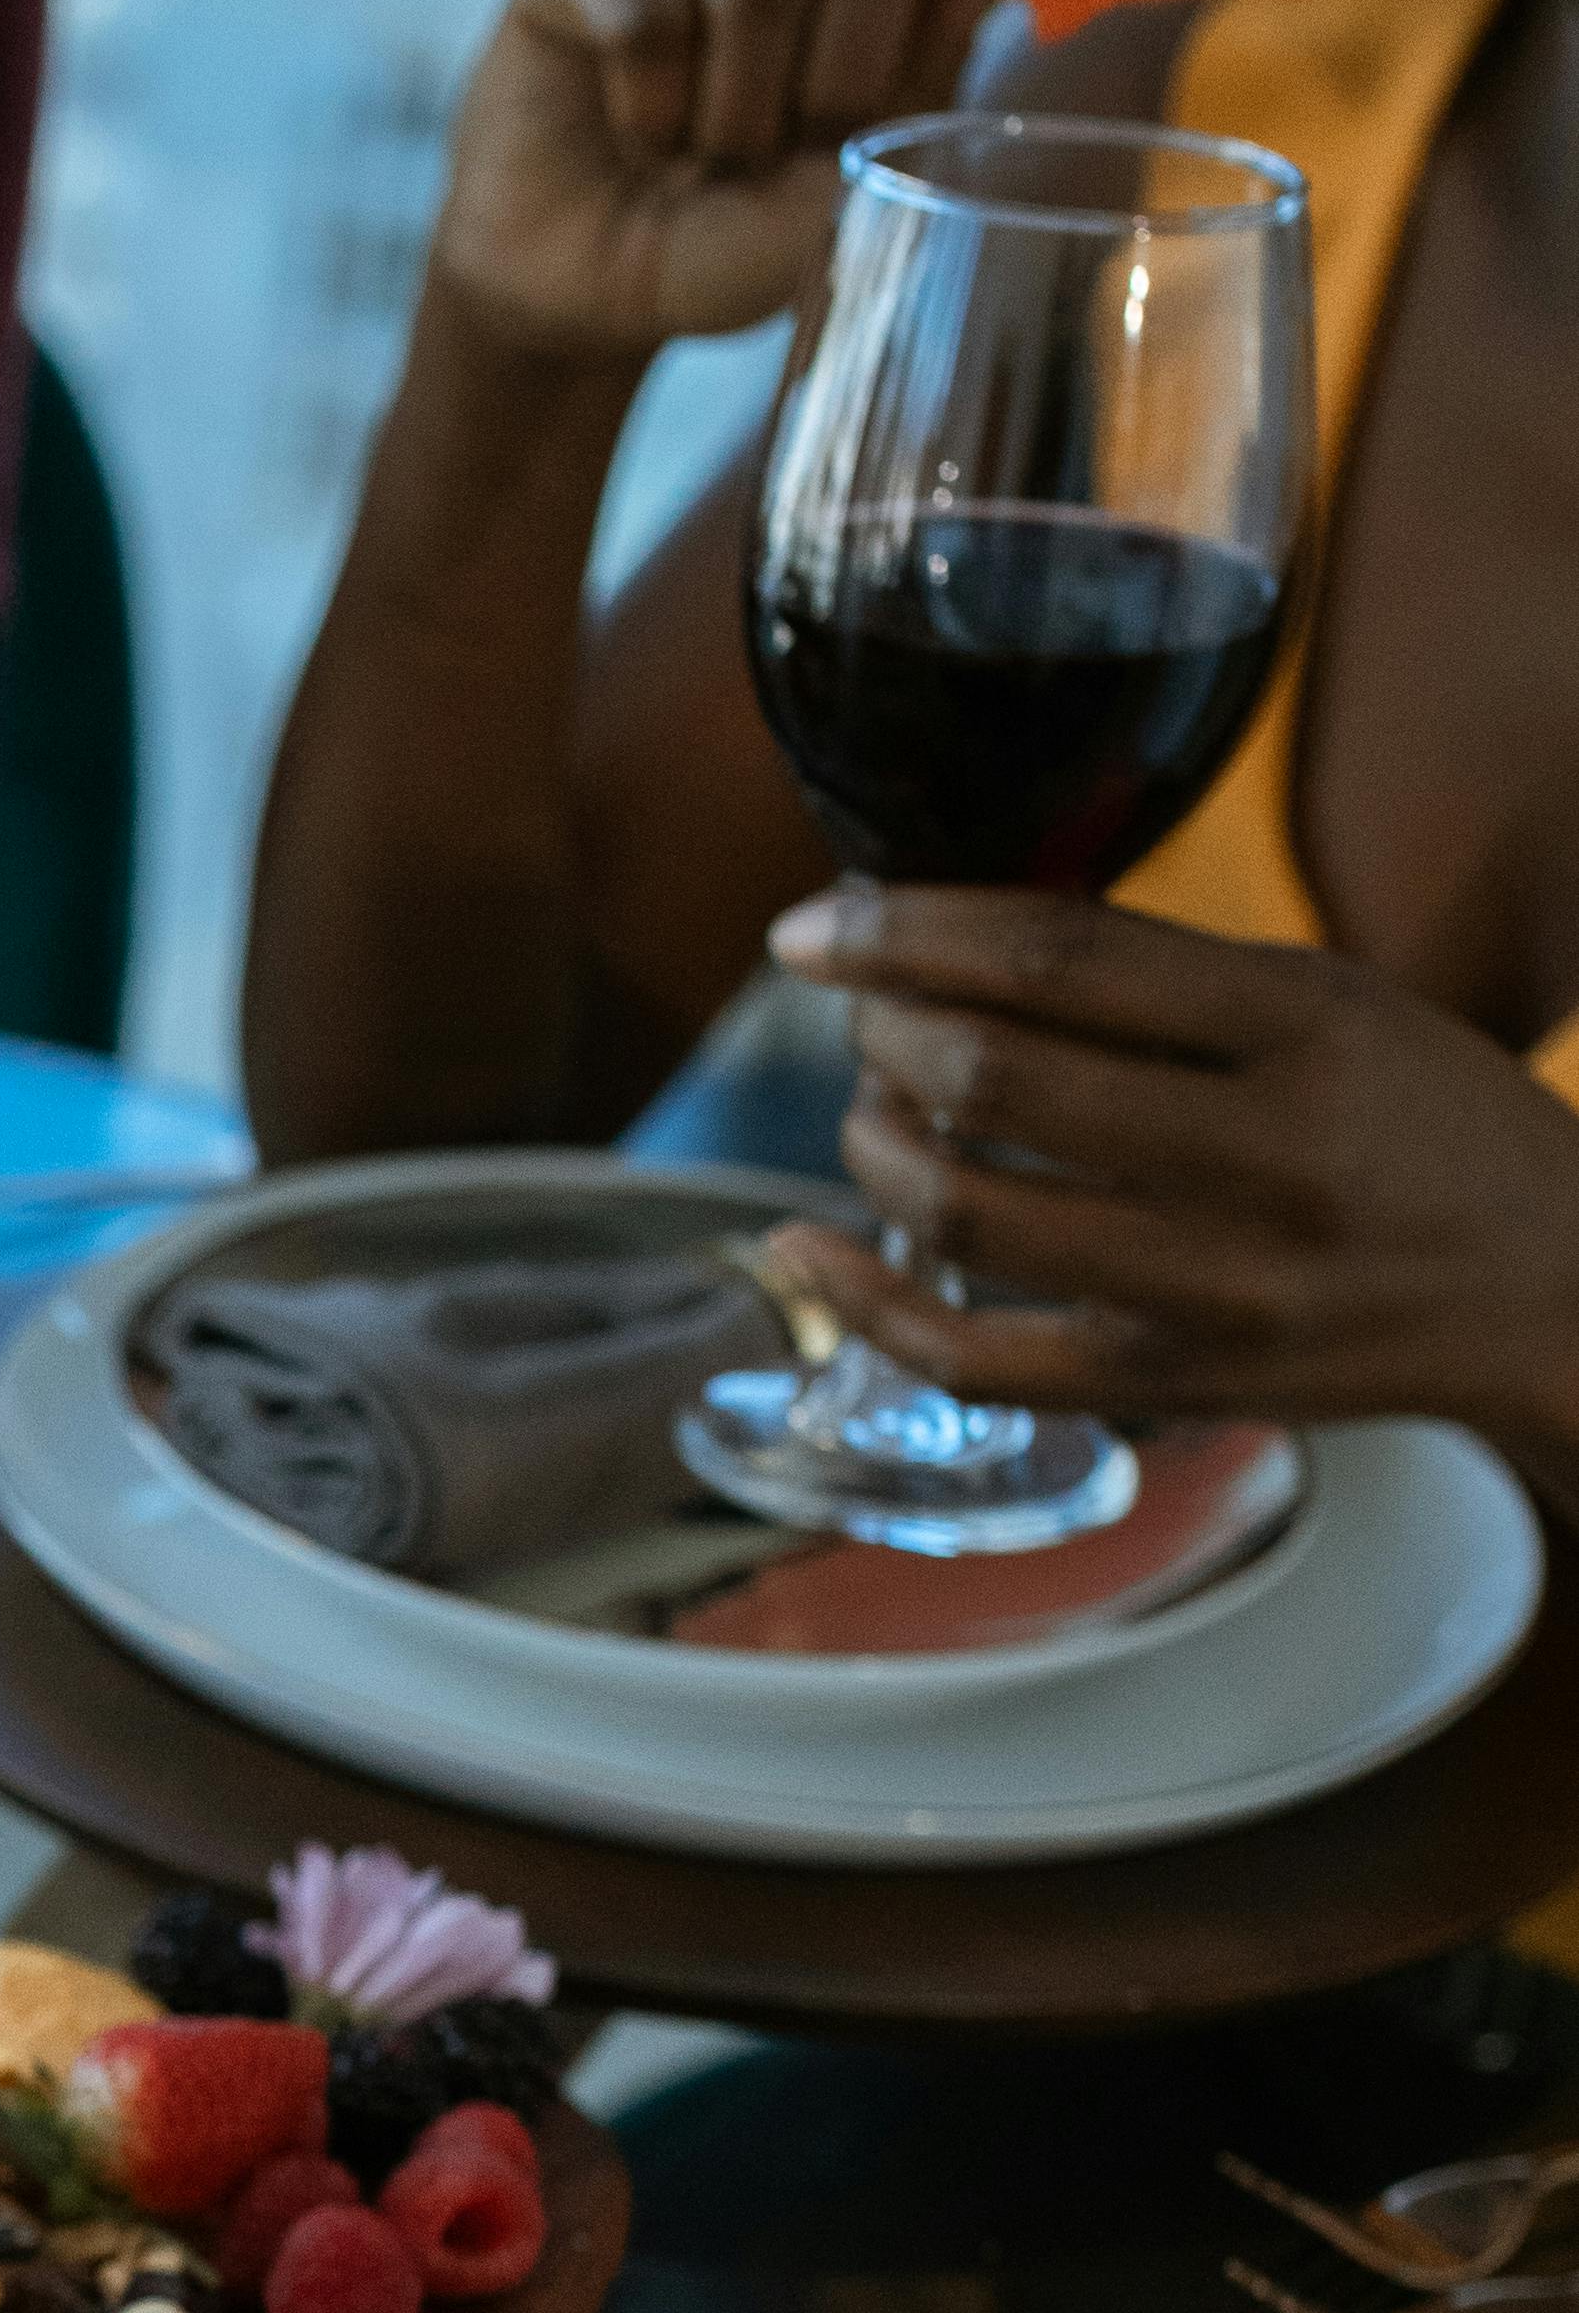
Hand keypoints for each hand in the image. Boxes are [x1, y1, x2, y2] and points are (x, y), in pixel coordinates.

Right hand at [429, 0, 1043, 364]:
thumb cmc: (752, 221)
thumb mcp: (872, 163)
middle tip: (803, 151)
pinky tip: (643, 136)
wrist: (604, 288)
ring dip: (745, 112)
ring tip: (712, 159)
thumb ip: (933, 58)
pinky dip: (656, 111)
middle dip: (852, 69)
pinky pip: (649, 9)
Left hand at [768, 883, 1578, 1492]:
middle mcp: (1264, 1157)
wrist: (1550, 1290)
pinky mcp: (1176, 1385)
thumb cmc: (1424, 1130)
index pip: (1059, 960)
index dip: (907, 933)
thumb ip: (1165, 980)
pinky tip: (807, 1244)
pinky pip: (974, 1356)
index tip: (819, 927)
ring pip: (966, 1208)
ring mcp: (1215, 1286)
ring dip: (873, 1145)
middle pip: (993, 1078)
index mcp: (1305, 1027)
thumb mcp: (1334, 1006)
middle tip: (867, 1019)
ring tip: (872, 1112)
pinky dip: (865, 1297)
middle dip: (884, 1033)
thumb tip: (956, 938)